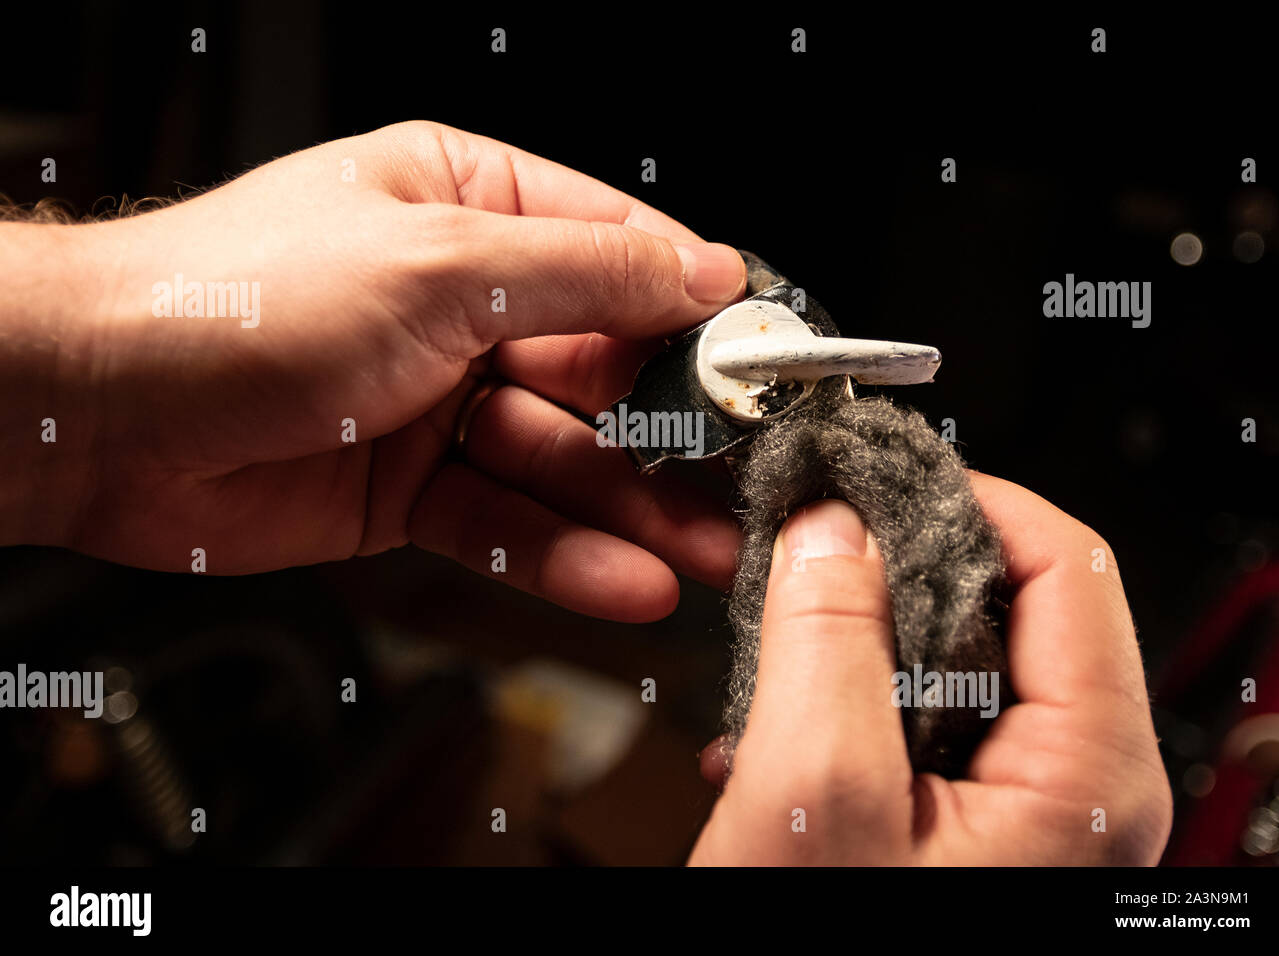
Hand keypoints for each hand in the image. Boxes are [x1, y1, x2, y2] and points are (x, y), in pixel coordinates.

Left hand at [0, 121, 746, 620]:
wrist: (98, 410)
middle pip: (600, 370)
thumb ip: (585, 275)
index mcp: (471, 206)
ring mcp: (437, 400)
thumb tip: (702, 272)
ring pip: (561, 459)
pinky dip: (563, 552)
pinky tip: (622, 578)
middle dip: (673, 432)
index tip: (763, 364)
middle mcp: (461, 302)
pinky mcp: (408, 487)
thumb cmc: (240, 296)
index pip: (618, 255)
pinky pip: (505, 519)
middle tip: (744, 481)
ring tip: (704, 549)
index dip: (695, 313)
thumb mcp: (440, 262)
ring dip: (633, 508)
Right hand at [689, 475, 1172, 863]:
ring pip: (961, 656)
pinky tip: (781, 718)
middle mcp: (1078, 786)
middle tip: (819, 540)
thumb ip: (827, 635)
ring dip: (866, 630)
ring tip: (783, 637)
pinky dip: (855, 691)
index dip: (972, 497)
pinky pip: (928, 714)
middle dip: (905, 560)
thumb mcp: (815, 789)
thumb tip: (829, 526)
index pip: (1067, 565)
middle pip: (1019, 602)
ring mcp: (1025, 806)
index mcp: (1087, 775)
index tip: (883, 475)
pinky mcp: (969, 820)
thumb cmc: (827, 954)